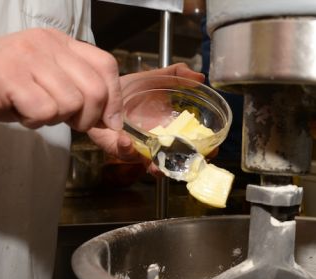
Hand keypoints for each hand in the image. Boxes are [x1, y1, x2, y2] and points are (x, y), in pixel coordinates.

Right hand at [0, 28, 121, 130]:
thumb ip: (80, 102)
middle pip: (95, 89)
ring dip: (54, 119)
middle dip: (87, 118)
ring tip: (30, 110)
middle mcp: (46, 44)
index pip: (106, 66)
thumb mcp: (45, 88)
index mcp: (58, 42)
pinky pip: (45, 111)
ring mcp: (28, 57)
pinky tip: (17, 112)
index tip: (106, 124)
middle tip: (64, 122)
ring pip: (71, 103)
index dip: (113, 100)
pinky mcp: (9, 76)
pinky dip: (34, 121)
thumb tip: (116, 133)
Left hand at [86, 63, 204, 173]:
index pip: (192, 145)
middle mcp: (156, 142)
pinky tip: (125, 140)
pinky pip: (122, 152)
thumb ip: (178, 74)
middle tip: (186, 164)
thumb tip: (200, 76)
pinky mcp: (117, 146)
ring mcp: (138, 147)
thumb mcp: (157, 77)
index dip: (204, 152)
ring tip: (155, 164)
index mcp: (171, 129)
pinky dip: (125, 149)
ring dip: (154, 166)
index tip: (212, 151)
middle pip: (174, 162)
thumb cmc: (132, 88)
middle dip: (181, 167)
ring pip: (149, 164)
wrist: (103, 87)